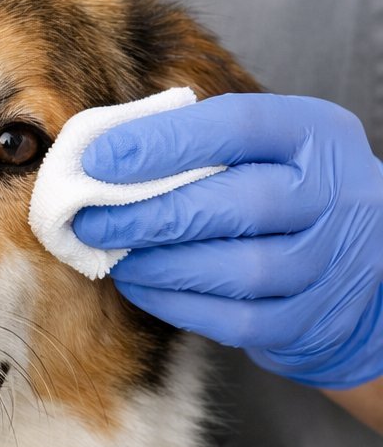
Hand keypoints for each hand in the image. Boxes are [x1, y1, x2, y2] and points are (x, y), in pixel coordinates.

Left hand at [73, 94, 382, 388]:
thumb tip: (101, 151)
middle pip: (239, 204)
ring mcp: (327, 262)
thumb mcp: (264, 145)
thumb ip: (200, 139)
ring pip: (239, 270)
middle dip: (150, 214)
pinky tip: (141, 286)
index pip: (238, 126)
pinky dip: (177, 304)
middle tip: (90, 219)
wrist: (357, 263)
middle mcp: (332, 195)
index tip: (98, 158)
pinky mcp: (309, 319)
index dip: (162, 142)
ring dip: (161, 264)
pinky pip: (237, 320)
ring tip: (113, 256)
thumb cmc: (282, 188)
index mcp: (314, 134)